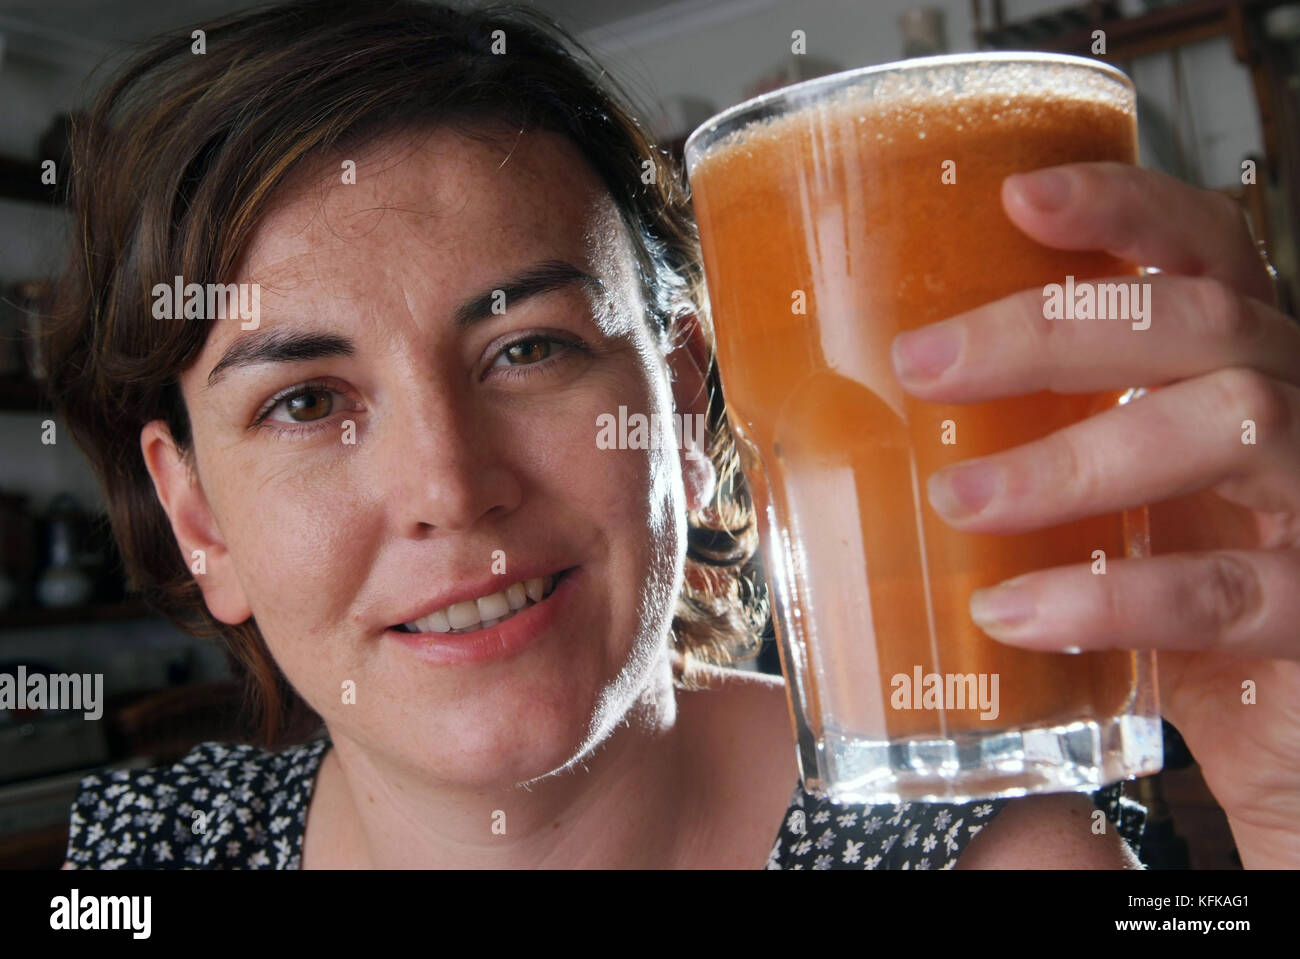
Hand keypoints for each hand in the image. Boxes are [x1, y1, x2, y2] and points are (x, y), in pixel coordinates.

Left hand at [889, 162, 1299, 867]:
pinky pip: (1221, 587)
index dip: (1123, 208)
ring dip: (1073, 460)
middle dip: (1055, 331)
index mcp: (1233, 363)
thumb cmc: (1178, 576)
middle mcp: (1290, 404)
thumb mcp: (1111, 492)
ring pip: (1229, 425)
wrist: (1271, 702)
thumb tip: (866, 429)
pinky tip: (1015, 612)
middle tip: (923, 364)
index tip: (1019, 195)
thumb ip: (1036, 441)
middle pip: (1198, 320)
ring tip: (960, 499)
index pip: (1200, 249)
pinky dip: (1107, 597)